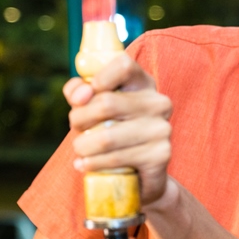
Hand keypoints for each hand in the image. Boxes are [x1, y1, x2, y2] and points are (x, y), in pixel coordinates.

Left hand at [64, 54, 173, 206]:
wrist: (143, 173)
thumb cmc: (114, 132)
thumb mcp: (94, 108)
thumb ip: (80, 92)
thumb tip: (79, 95)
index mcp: (144, 84)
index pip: (123, 65)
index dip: (98, 77)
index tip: (84, 96)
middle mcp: (158, 103)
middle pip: (107, 103)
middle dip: (79, 119)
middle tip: (76, 130)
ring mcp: (162, 130)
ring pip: (107, 136)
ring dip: (82, 146)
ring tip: (80, 152)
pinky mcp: (160, 155)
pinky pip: (115, 158)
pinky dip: (93, 163)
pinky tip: (87, 165)